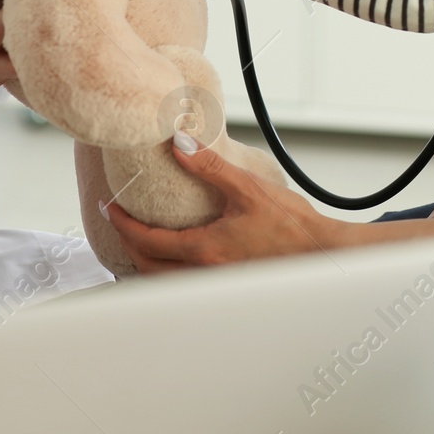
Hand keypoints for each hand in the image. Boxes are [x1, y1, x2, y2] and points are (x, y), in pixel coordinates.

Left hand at [100, 133, 339, 271]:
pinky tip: (174, 259)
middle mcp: (205, 273)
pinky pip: (184, 287)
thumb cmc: (291, 224)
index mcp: (204, 249)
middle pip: (147, 268)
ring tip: (141, 242)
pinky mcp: (229, 288)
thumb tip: (179, 145)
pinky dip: (167, 274)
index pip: (147, 240)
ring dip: (145, 264)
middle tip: (120, 224)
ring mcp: (216, 285)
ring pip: (164, 283)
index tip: (111, 209)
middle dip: (127, 246)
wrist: (322, 253)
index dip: (123, 225)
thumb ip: (210, 168)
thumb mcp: (248, 188)